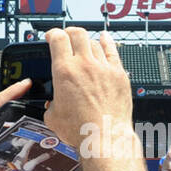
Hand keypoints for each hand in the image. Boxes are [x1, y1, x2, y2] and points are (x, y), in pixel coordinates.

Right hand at [40, 27, 133, 150]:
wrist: (105, 138)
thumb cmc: (82, 130)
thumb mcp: (53, 117)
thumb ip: (51, 104)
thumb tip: (53, 104)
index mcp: (65, 71)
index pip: (58, 38)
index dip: (52, 33)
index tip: (51, 37)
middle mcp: (85, 65)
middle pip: (77, 33)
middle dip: (69, 32)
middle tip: (66, 37)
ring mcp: (104, 68)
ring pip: (94, 42)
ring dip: (86, 41)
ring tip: (84, 45)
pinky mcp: (119, 75)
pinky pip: (113, 51)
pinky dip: (107, 42)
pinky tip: (105, 38)